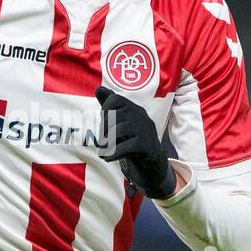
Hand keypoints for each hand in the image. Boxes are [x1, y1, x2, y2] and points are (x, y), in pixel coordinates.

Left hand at [95, 85, 177, 199]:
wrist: (152, 161)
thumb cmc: (133, 139)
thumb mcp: (121, 122)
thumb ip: (110, 107)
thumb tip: (98, 89)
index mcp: (134, 108)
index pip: (115, 99)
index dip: (105, 110)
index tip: (104, 123)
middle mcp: (140, 116)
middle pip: (115, 116)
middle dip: (104, 129)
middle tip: (102, 141)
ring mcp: (144, 130)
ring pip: (119, 131)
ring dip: (107, 142)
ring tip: (103, 150)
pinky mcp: (146, 146)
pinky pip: (126, 146)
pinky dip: (113, 152)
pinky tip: (108, 157)